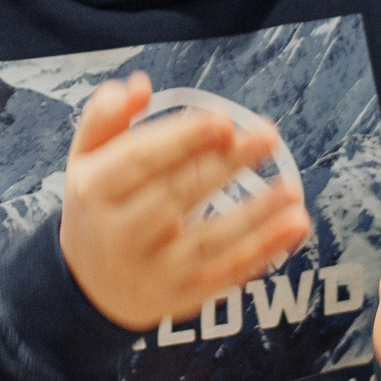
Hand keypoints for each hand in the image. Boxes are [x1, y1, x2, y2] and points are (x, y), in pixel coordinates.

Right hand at [57, 73, 310, 331]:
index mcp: (94, 190)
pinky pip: (226, 274)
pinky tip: (294, 227)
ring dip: (255, 216)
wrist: (88, 287)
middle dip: (225, 165)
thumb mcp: (86, 158)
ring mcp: (151, 270)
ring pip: (208, 241)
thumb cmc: (98, 206)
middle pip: (177, 195)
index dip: (183, 139)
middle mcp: (119, 233)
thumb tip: (139, 85)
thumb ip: (107, 116)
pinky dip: (264, 251)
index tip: (223, 120)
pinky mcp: (180, 296)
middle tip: (267, 137)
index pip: (140, 160)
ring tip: (292, 190)